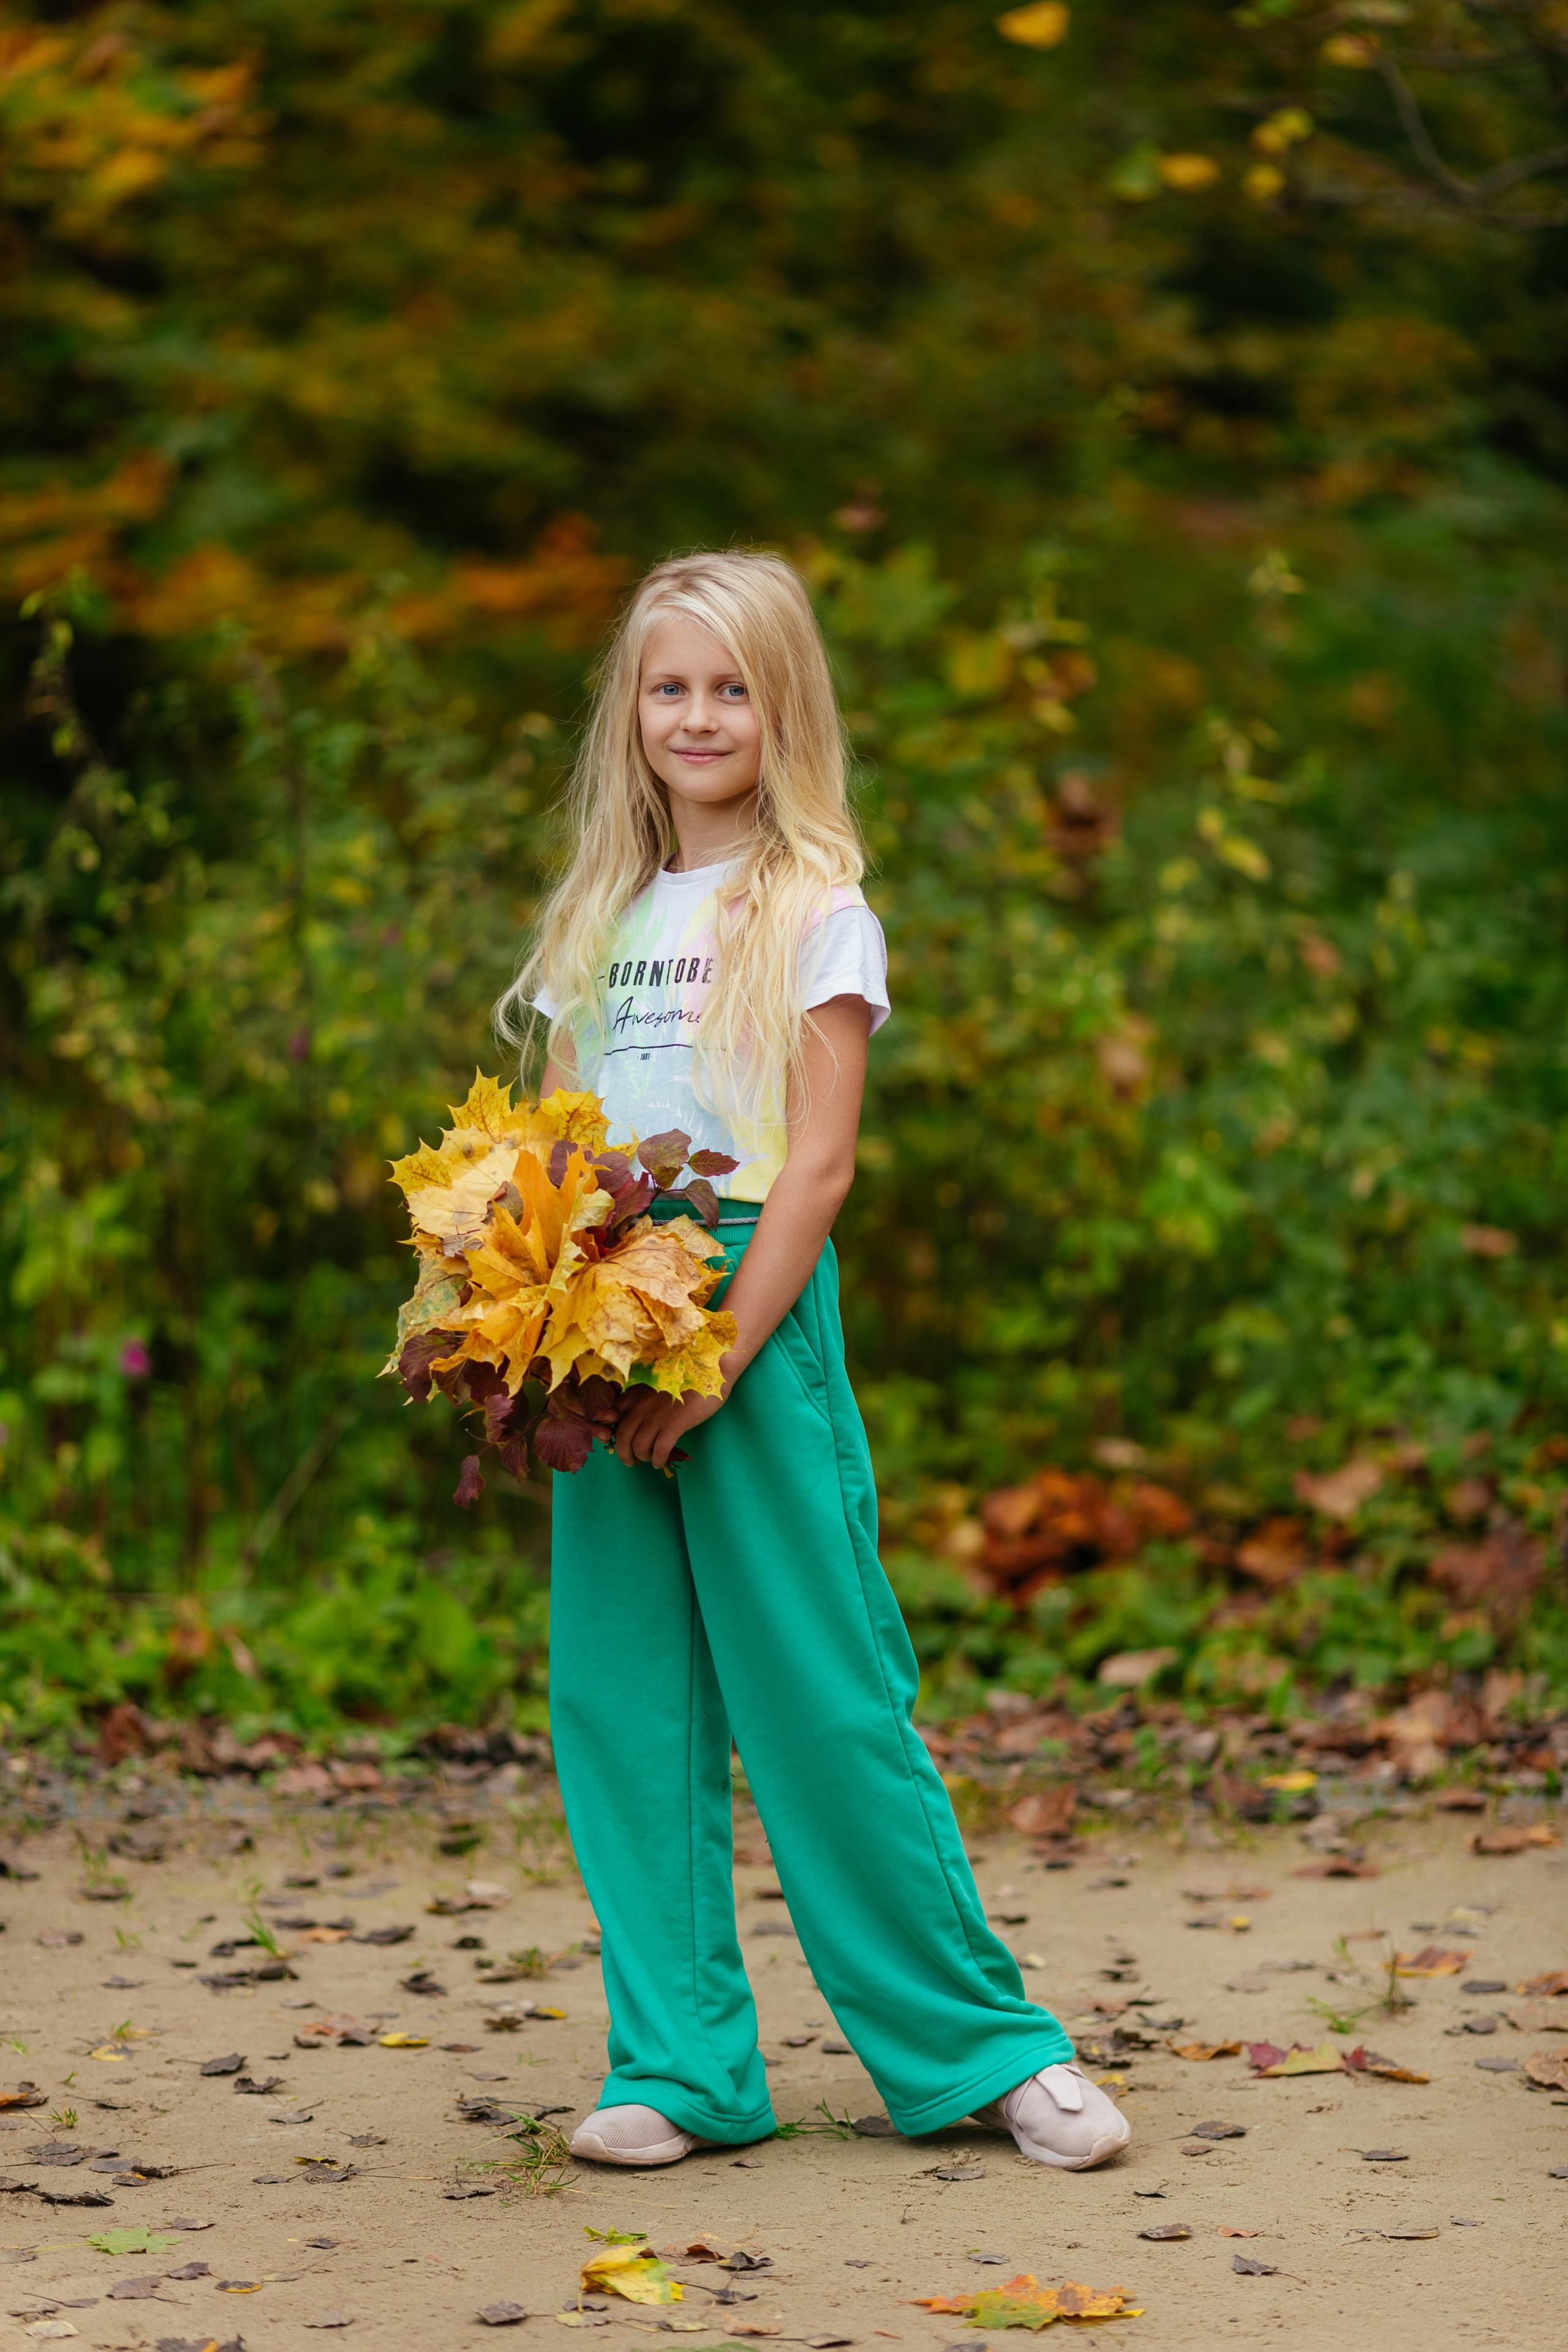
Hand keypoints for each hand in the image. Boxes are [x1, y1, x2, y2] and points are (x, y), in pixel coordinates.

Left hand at [613, 1381, 727, 1469]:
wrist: (711, 1372)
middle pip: (622, 1435)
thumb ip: (640, 1398)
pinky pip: (659, 1450)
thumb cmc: (684, 1379)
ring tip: (650, 1459)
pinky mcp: (675, 1423)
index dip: (610, 1432)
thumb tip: (630, 1419)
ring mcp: (658, 1414)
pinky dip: (657, 1460)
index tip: (617, 1440)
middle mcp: (642, 1403)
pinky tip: (661, 1461)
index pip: (612, 1415)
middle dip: (623, 1453)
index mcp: (636, 1392)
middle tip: (630, 1460)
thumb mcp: (656, 1384)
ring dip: (642, 1457)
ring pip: (639, 1445)